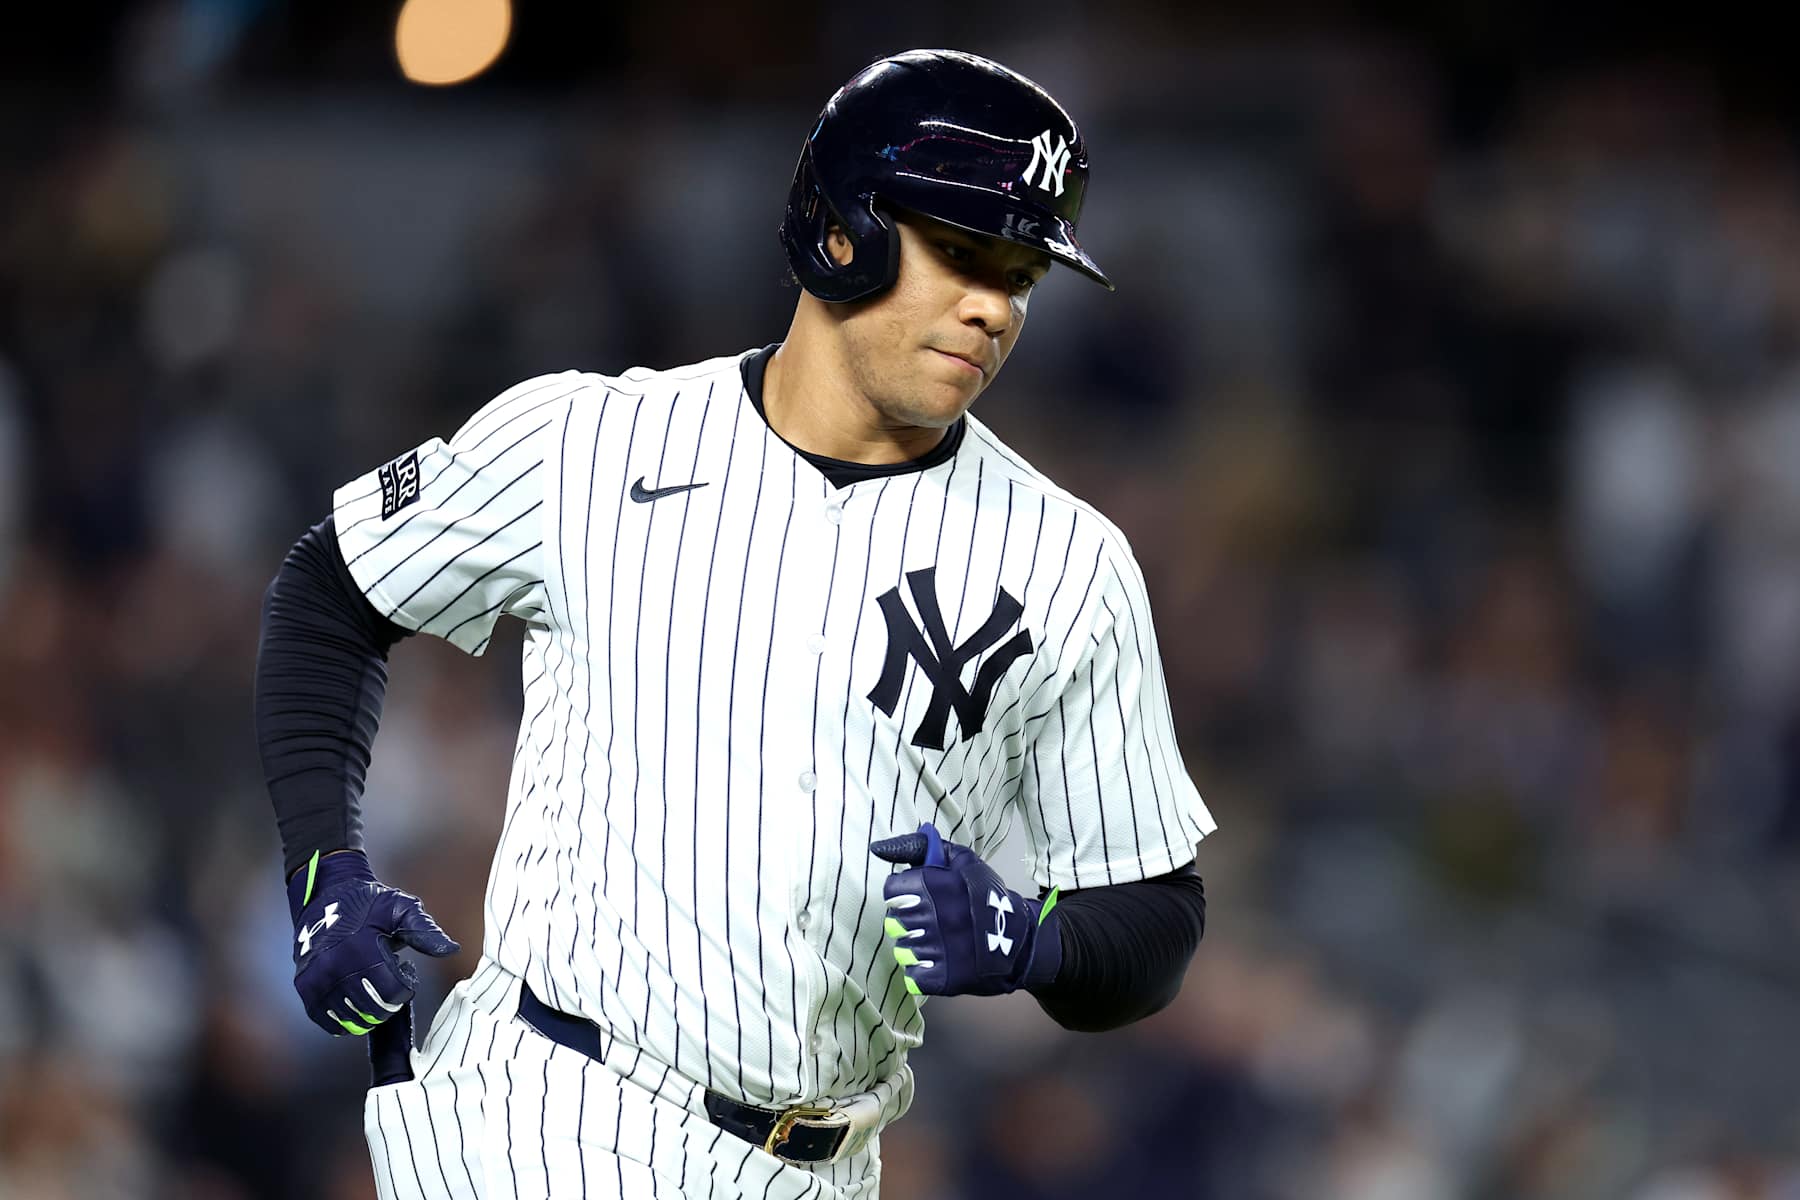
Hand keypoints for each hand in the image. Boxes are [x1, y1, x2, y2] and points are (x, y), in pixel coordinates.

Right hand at [287, 850, 459, 1036]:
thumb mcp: (401, 908)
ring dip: (368, 1009)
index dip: (406, 986)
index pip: (392, 993)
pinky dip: (345, 1018)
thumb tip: (451, 950)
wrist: (326, 895)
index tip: (404, 970)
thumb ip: (425, 931)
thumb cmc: (368, 902)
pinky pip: (329, 1022)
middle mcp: (335, 968)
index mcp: (361, 949)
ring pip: (352, 1020)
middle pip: (373, 1010)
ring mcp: (316, 980)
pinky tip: (354, 997)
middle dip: (389, 999)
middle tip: (388, 978)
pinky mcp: (304, 988)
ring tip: (370, 983)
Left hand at [869, 823, 1061, 997]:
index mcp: (935, 885)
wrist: (1022, 942)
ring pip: (902, 948)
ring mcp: (937, 949)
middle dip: (910, 921)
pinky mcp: (942, 978)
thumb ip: (922, 849)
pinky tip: (939, 962)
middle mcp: (933, 916)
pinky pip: (912, 975)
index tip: (919, 899)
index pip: (892, 891)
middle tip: (933, 922)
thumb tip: (879, 848)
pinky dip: (922, 971)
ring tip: (939, 943)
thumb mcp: (964, 862)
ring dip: (916, 947)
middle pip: (895, 920)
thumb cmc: (988, 899)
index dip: (904, 895)